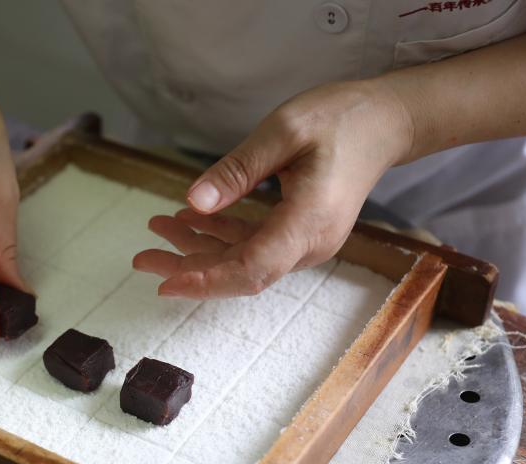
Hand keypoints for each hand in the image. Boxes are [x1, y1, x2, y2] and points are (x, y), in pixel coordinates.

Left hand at [133, 80, 413, 297]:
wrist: (383, 123)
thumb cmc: (340, 119)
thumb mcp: (283, 132)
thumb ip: (237, 171)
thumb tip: (193, 203)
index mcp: (308, 222)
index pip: (251, 268)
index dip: (207, 280)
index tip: (166, 281)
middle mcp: (309, 243)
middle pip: (240, 271)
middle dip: (188, 266)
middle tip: (142, 257)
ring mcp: (305, 242)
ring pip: (242, 259)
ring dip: (198, 248)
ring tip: (158, 226)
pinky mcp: (298, 234)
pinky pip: (253, 245)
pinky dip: (219, 235)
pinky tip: (190, 219)